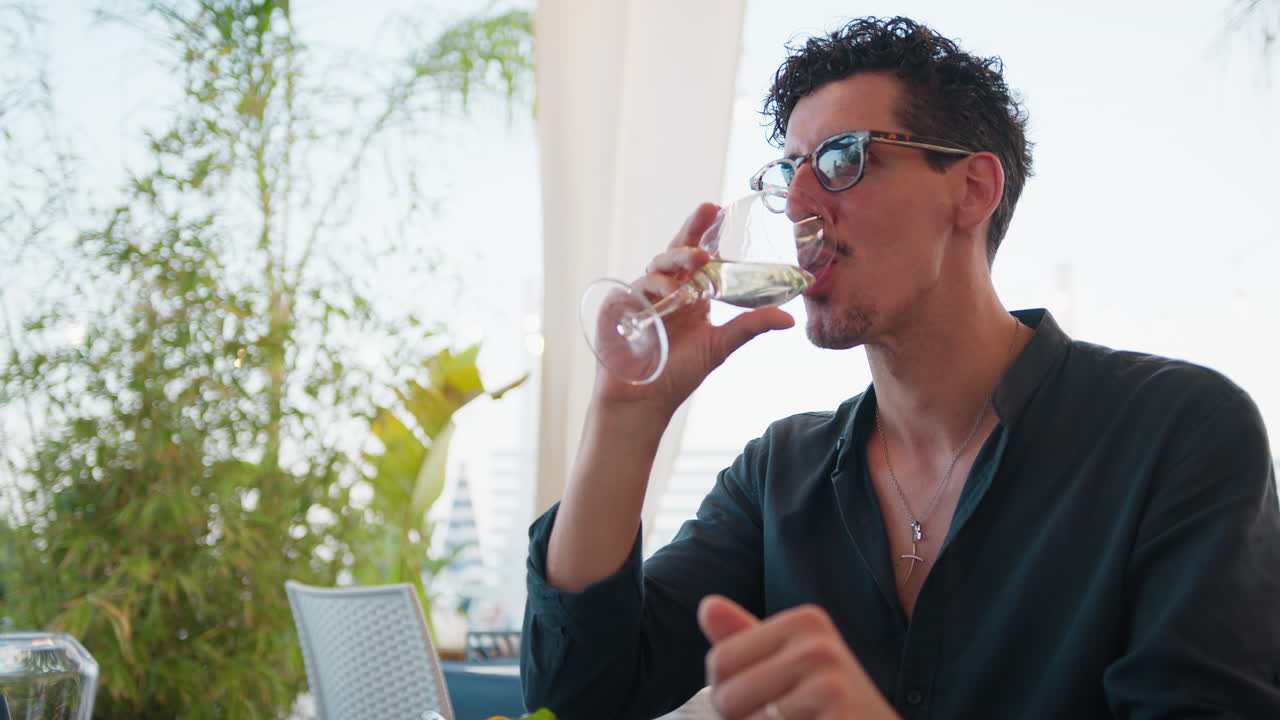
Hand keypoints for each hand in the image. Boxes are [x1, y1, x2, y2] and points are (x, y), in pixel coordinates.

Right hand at [593, 203, 794, 410]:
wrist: (643, 402)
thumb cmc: (677, 374)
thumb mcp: (720, 345)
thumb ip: (750, 326)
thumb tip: (790, 318)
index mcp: (688, 294)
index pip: (698, 256)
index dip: (707, 233)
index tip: (721, 211)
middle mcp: (664, 291)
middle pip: (676, 251)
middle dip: (691, 229)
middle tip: (709, 210)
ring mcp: (640, 298)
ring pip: (657, 266)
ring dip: (677, 259)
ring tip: (699, 260)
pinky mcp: (618, 310)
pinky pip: (633, 290)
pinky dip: (651, 287)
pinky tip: (666, 290)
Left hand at [698, 595, 899, 719]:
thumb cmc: (828, 707)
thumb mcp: (788, 664)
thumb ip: (743, 639)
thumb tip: (706, 605)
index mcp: (805, 621)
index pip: (718, 662)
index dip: (730, 692)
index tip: (771, 696)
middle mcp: (818, 646)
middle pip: (726, 695)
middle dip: (742, 719)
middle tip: (787, 718)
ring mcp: (830, 684)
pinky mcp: (838, 716)